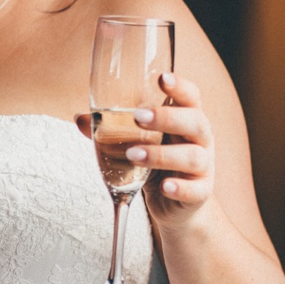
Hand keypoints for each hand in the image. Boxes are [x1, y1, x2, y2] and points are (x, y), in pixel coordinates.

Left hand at [77, 72, 216, 226]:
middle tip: (138, 117)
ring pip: (192, 156)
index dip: (180, 86)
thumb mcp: (138, 143)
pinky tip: (164, 186)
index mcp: (186, 120)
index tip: (161, 78)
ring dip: (162, 155)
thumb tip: (80, 118)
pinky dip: (180, 188)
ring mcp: (204, 167)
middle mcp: (199, 140)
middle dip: (167, 118)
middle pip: (196, 121)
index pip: (191, 97)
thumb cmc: (157, 164)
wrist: (177, 205)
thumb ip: (112, 130)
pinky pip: (195, 190)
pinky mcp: (200, 193)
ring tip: (132, 154)